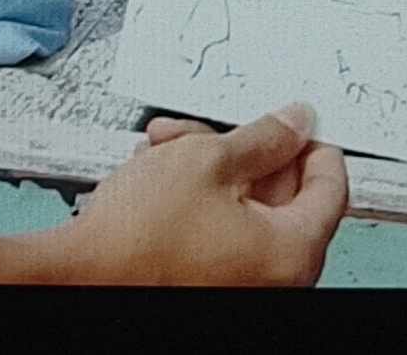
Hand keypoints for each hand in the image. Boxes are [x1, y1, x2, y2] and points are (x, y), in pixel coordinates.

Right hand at [44, 105, 347, 286]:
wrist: (76, 276)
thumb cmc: (138, 239)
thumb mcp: (208, 159)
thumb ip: (264, 137)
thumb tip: (297, 122)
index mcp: (291, 253)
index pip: (331, 184)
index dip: (311, 141)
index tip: (294, 119)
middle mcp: (274, 280)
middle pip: (282, 195)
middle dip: (243, 150)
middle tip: (213, 128)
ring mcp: (240, 286)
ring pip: (242, 206)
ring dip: (209, 166)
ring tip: (168, 146)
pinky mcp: (206, 285)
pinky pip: (219, 230)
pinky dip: (196, 198)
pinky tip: (159, 174)